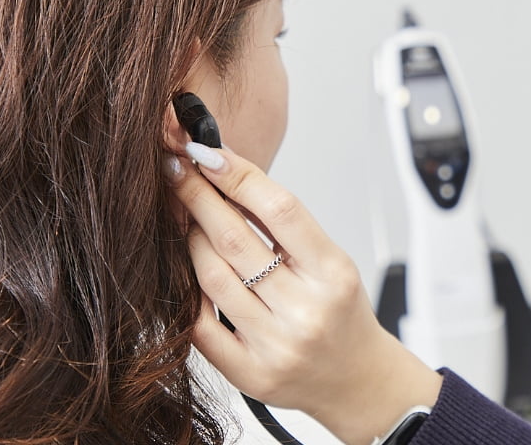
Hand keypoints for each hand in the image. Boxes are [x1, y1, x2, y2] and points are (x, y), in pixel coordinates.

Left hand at [167, 144, 442, 444]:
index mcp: (332, 274)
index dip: (237, 174)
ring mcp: (274, 345)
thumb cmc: (340, 313)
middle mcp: (305, 311)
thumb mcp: (330, 262)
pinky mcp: (248, 374)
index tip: (206, 151)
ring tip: (185, 219)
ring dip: (189, 238)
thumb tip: (228, 173)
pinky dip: (187, 290)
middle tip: (175, 168)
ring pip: (210, 276)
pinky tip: (185, 268)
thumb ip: (284, 226)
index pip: (280, 209)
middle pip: (235, 239)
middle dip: (196, 195)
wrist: (355, 380)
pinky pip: (198, 324)